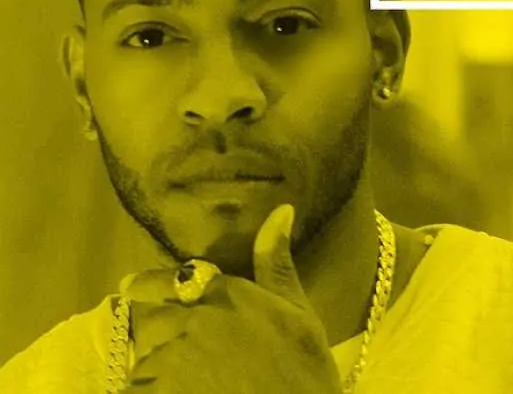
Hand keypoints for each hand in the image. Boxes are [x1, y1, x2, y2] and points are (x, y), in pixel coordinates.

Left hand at [122, 204, 343, 393]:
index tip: (134, 287)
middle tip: (176, 348)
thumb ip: (276, 264)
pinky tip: (176, 389)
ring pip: (142, 355)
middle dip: (157, 329)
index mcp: (223, 294)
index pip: (165, 280)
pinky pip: (135, 387)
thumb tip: (281, 210)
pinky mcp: (157, 392)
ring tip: (184, 378)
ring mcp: (169, 361)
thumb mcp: (299, 314)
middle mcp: (189, 320)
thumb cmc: (303, 372)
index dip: (147, 286)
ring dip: (154, 365)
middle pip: (148, 318)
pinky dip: (148, 389)